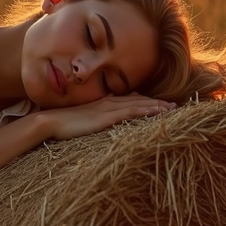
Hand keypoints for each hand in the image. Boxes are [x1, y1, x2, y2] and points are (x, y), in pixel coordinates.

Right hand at [41, 94, 176, 141]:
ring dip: (156, 106)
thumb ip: (95, 120)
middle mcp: (108, 102)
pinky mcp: (106, 117)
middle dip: (156, 102)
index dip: (146, 102)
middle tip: (174, 105)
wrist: (51, 123)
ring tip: (172, 108)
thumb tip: (103, 122)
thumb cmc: (64, 125)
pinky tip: (157, 112)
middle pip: (138, 100)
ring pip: (138, 104)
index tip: (160, 105)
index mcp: (103, 103)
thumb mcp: (83, 121)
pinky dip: (145, 110)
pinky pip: (131, 112)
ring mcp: (108, 108)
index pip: (130, 100)